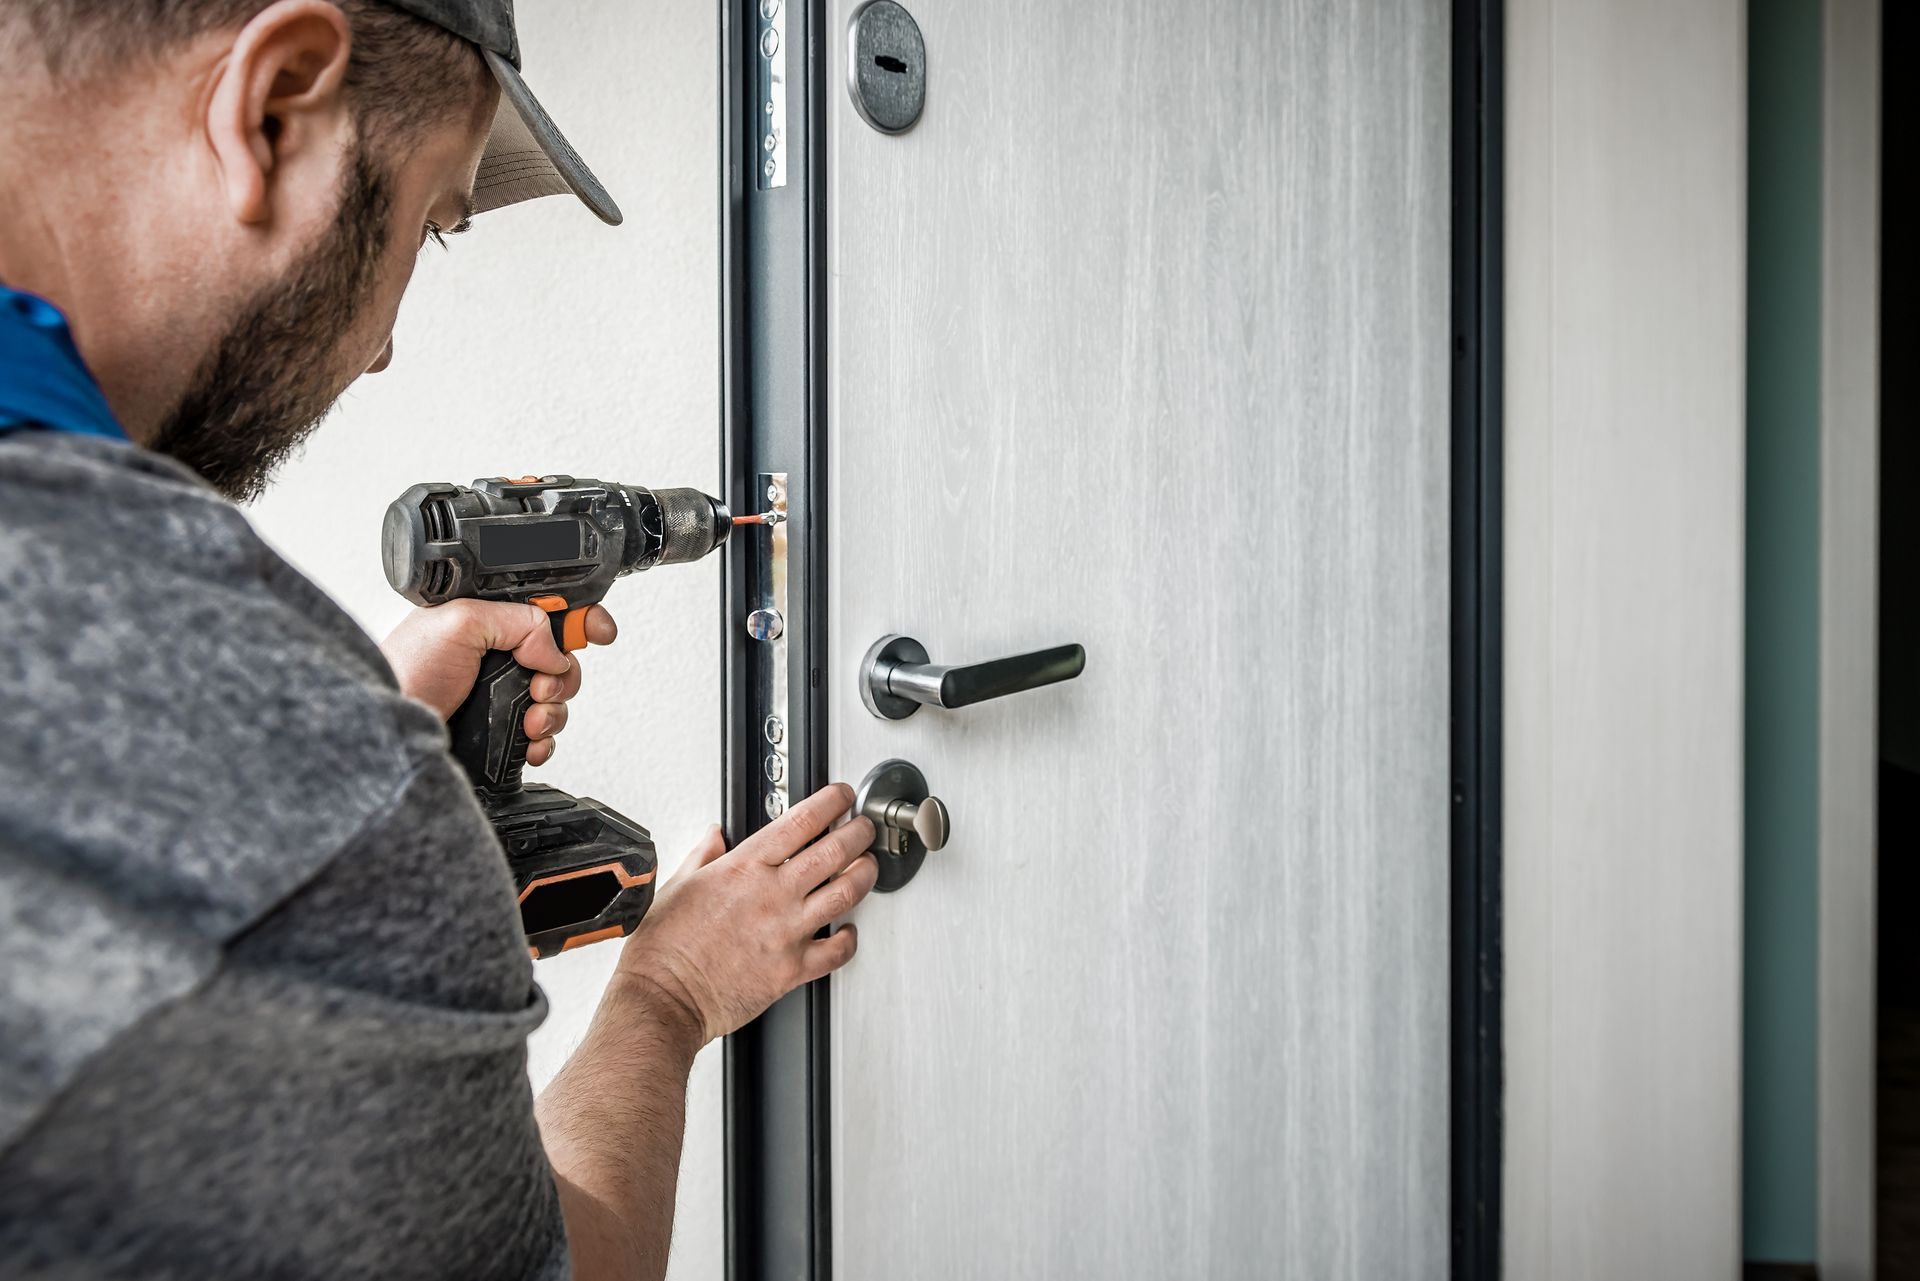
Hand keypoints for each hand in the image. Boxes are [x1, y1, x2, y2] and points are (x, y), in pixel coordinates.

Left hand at [380, 600, 617, 766]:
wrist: (387, 732)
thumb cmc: (401, 672)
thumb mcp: (458, 623)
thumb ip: (516, 620)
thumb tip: (554, 648)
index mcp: (489, 620)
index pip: (547, 611)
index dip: (579, 619)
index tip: (598, 632)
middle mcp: (497, 656)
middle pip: (562, 659)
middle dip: (562, 675)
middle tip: (539, 686)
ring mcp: (498, 696)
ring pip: (556, 699)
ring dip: (553, 711)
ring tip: (529, 720)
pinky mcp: (499, 731)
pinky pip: (543, 735)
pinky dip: (545, 741)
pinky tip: (529, 743)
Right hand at [618, 784, 878, 1045]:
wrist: (663, 997)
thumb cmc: (663, 948)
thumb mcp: (678, 885)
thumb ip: (703, 856)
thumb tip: (714, 837)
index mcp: (744, 868)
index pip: (800, 821)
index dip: (830, 802)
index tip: (840, 796)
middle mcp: (772, 895)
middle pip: (834, 850)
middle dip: (858, 832)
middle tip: (864, 828)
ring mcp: (786, 932)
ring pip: (845, 893)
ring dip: (864, 875)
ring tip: (867, 866)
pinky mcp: (792, 969)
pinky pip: (837, 952)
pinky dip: (850, 939)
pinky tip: (849, 931)